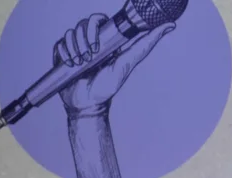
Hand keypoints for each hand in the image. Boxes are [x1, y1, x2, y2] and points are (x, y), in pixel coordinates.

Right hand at [54, 14, 175, 114]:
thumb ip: (146, 44)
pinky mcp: (63, 52)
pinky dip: (65, 53)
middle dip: (85, 38)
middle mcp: (91, 40)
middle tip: (91, 56)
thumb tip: (170, 25)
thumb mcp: (128, 62)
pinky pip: (60, 42)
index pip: (99, 18)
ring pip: (71, 32)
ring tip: (81, 64)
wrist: (87, 104)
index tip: (99, 45)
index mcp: (106, 39)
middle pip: (83, 23)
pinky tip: (72, 65)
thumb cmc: (108, 86)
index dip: (96, 26)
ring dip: (76, 48)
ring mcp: (76, 45)